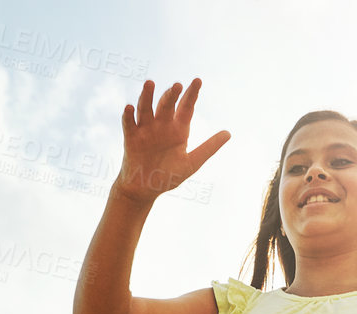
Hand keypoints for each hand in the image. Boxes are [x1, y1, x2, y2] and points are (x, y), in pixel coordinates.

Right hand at [115, 78, 230, 203]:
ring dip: (147, 96)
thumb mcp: (192, 163)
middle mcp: (162, 125)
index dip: (192, 94)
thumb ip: (209, 148)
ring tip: (150, 84)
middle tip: (177, 85)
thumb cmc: (169, 176)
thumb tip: (228, 133)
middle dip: (171, 95)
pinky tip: (129, 107)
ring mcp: (145, 130)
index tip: (198, 80)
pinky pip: (129, 124)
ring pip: (146, 109)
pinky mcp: (131, 138)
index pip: (186, 107)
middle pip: (167, 105)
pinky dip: (128, 116)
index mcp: (178, 129)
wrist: (145, 189)